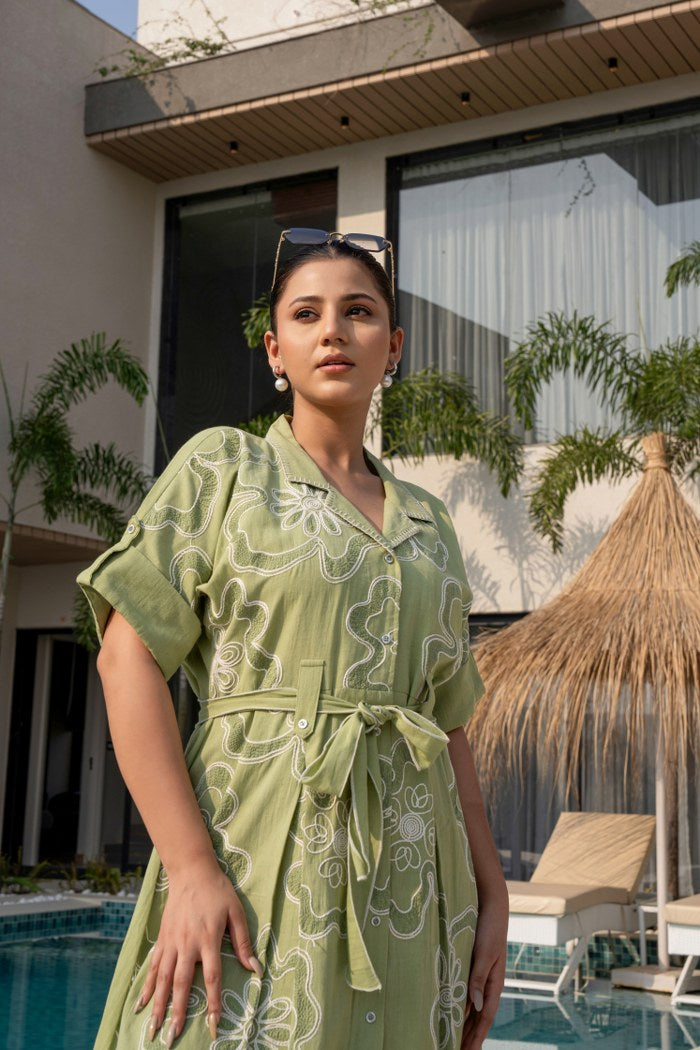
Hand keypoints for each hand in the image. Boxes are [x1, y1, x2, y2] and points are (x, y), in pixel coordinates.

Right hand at [134, 858, 261, 1045]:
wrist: (191, 871)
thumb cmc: (218, 891)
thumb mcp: (236, 911)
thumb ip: (243, 941)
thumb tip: (255, 968)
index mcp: (207, 939)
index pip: (211, 978)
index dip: (212, 1003)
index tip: (213, 1025)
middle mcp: (187, 944)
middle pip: (180, 984)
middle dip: (176, 1012)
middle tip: (171, 1038)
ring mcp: (171, 942)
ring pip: (162, 979)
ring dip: (157, 1005)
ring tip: (152, 1029)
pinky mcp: (162, 938)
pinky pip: (152, 966)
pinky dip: (146, 985)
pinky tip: (141, 1003)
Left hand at [460, 896, 507, 1048]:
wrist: (490, 903)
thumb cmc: (489, 927)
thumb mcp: (484, 953)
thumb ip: (478, 978)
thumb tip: (477, 1006)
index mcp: (494, 983)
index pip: (485, 1017)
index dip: (477, 1036)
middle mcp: (487, 982)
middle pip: (478, 1016)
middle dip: (469, 1036)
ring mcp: (479, 974)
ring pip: (471, 1006)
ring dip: (463, 1023)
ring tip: (451, 1039)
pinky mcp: (471, 965)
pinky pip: (465, 991)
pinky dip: (459, 1004)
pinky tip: (450, 1010)